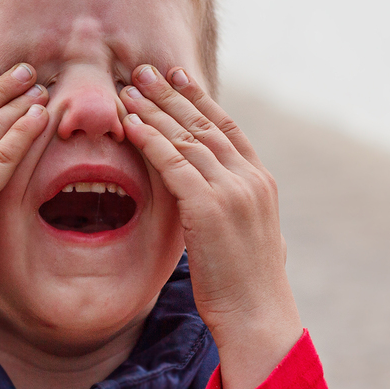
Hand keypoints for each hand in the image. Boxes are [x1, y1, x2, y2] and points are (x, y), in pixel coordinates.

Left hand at [121, 64, 303, 388]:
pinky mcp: (208, 207)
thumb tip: (219, 206)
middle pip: (204, 124)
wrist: (258, 318)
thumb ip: (234, 212)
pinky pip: (172, 162)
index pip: (227, 127)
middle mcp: (249, 179)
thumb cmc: (248, 289)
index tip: (177, 77)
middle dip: (172, 94)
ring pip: (186, 137)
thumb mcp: (249, 239)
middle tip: (144, 70)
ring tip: (128, 90)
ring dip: (154, 110)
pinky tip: (129, 125)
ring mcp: (232, 191)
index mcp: (261, 183)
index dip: (199, 99)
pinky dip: (149, 139)